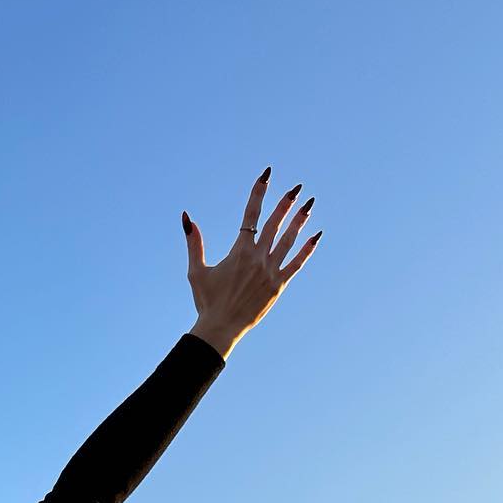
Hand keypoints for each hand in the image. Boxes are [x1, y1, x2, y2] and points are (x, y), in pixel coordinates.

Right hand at [182, 167, 321, 357]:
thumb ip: (194, 243)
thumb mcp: (196, 271)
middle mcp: (257, 258)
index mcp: (239, 251)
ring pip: (288, 240)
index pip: (251, 214)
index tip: (267, 175)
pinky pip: (296, 264)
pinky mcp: (278, 286)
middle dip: (286, 203)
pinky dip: (307, 249)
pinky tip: (316, 235)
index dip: (259, 192)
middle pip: (275, 223)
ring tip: (309, 204)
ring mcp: (270, 271)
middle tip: (297, 187)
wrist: (220, 328)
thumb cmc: (206, 301)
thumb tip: (186, 217)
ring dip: (299, 221)